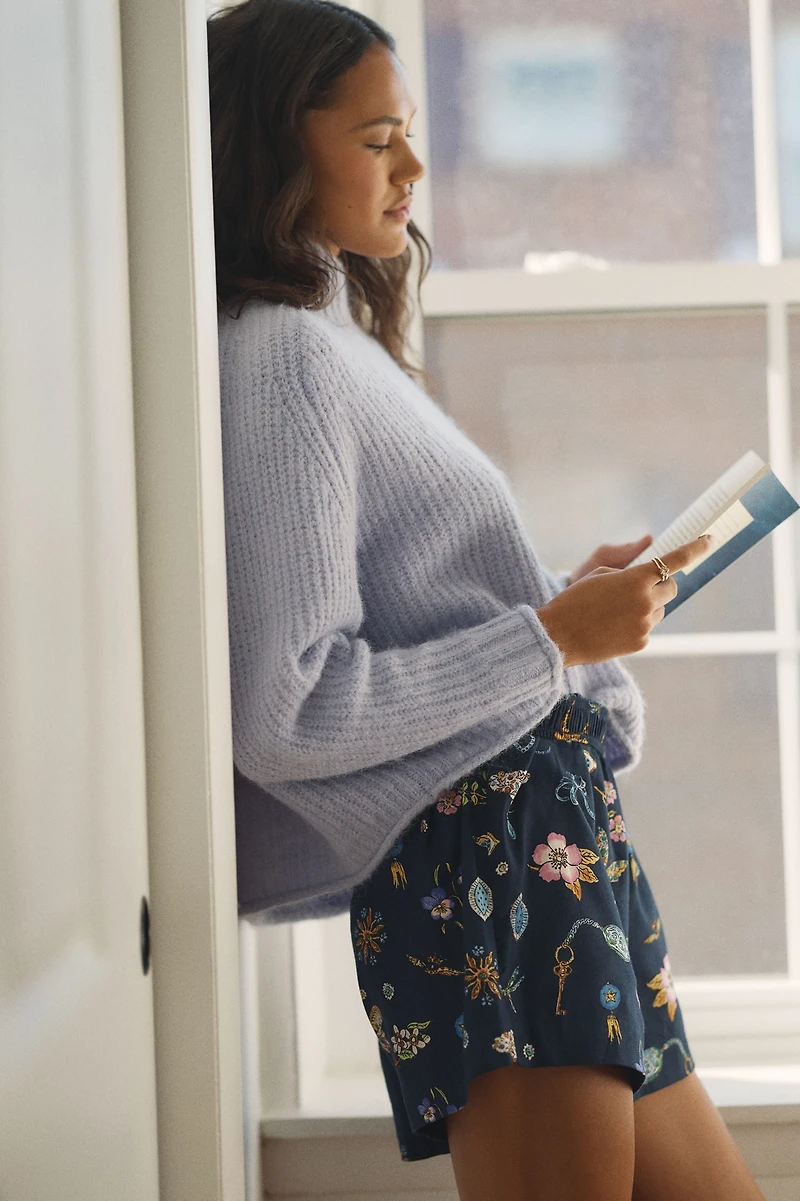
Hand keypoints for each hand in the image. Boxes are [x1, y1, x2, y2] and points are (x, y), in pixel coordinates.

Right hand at [537, 535, 712, 667]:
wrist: (558, 636)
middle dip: (661, 584)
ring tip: (618, 612)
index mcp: (636, 579)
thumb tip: (651, 583)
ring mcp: (645, 624)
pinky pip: (648, 627)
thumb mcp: (600, 575)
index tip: (710, 539)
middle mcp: (645, 601)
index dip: (695, 549)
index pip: (675, 560)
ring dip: (648, 605)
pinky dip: (637, 624)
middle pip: (671, 588)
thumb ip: (630, 575)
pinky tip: (614, 627)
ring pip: (660, 609)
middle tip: (641, 587)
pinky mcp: (642, 643)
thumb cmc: (574, 600)